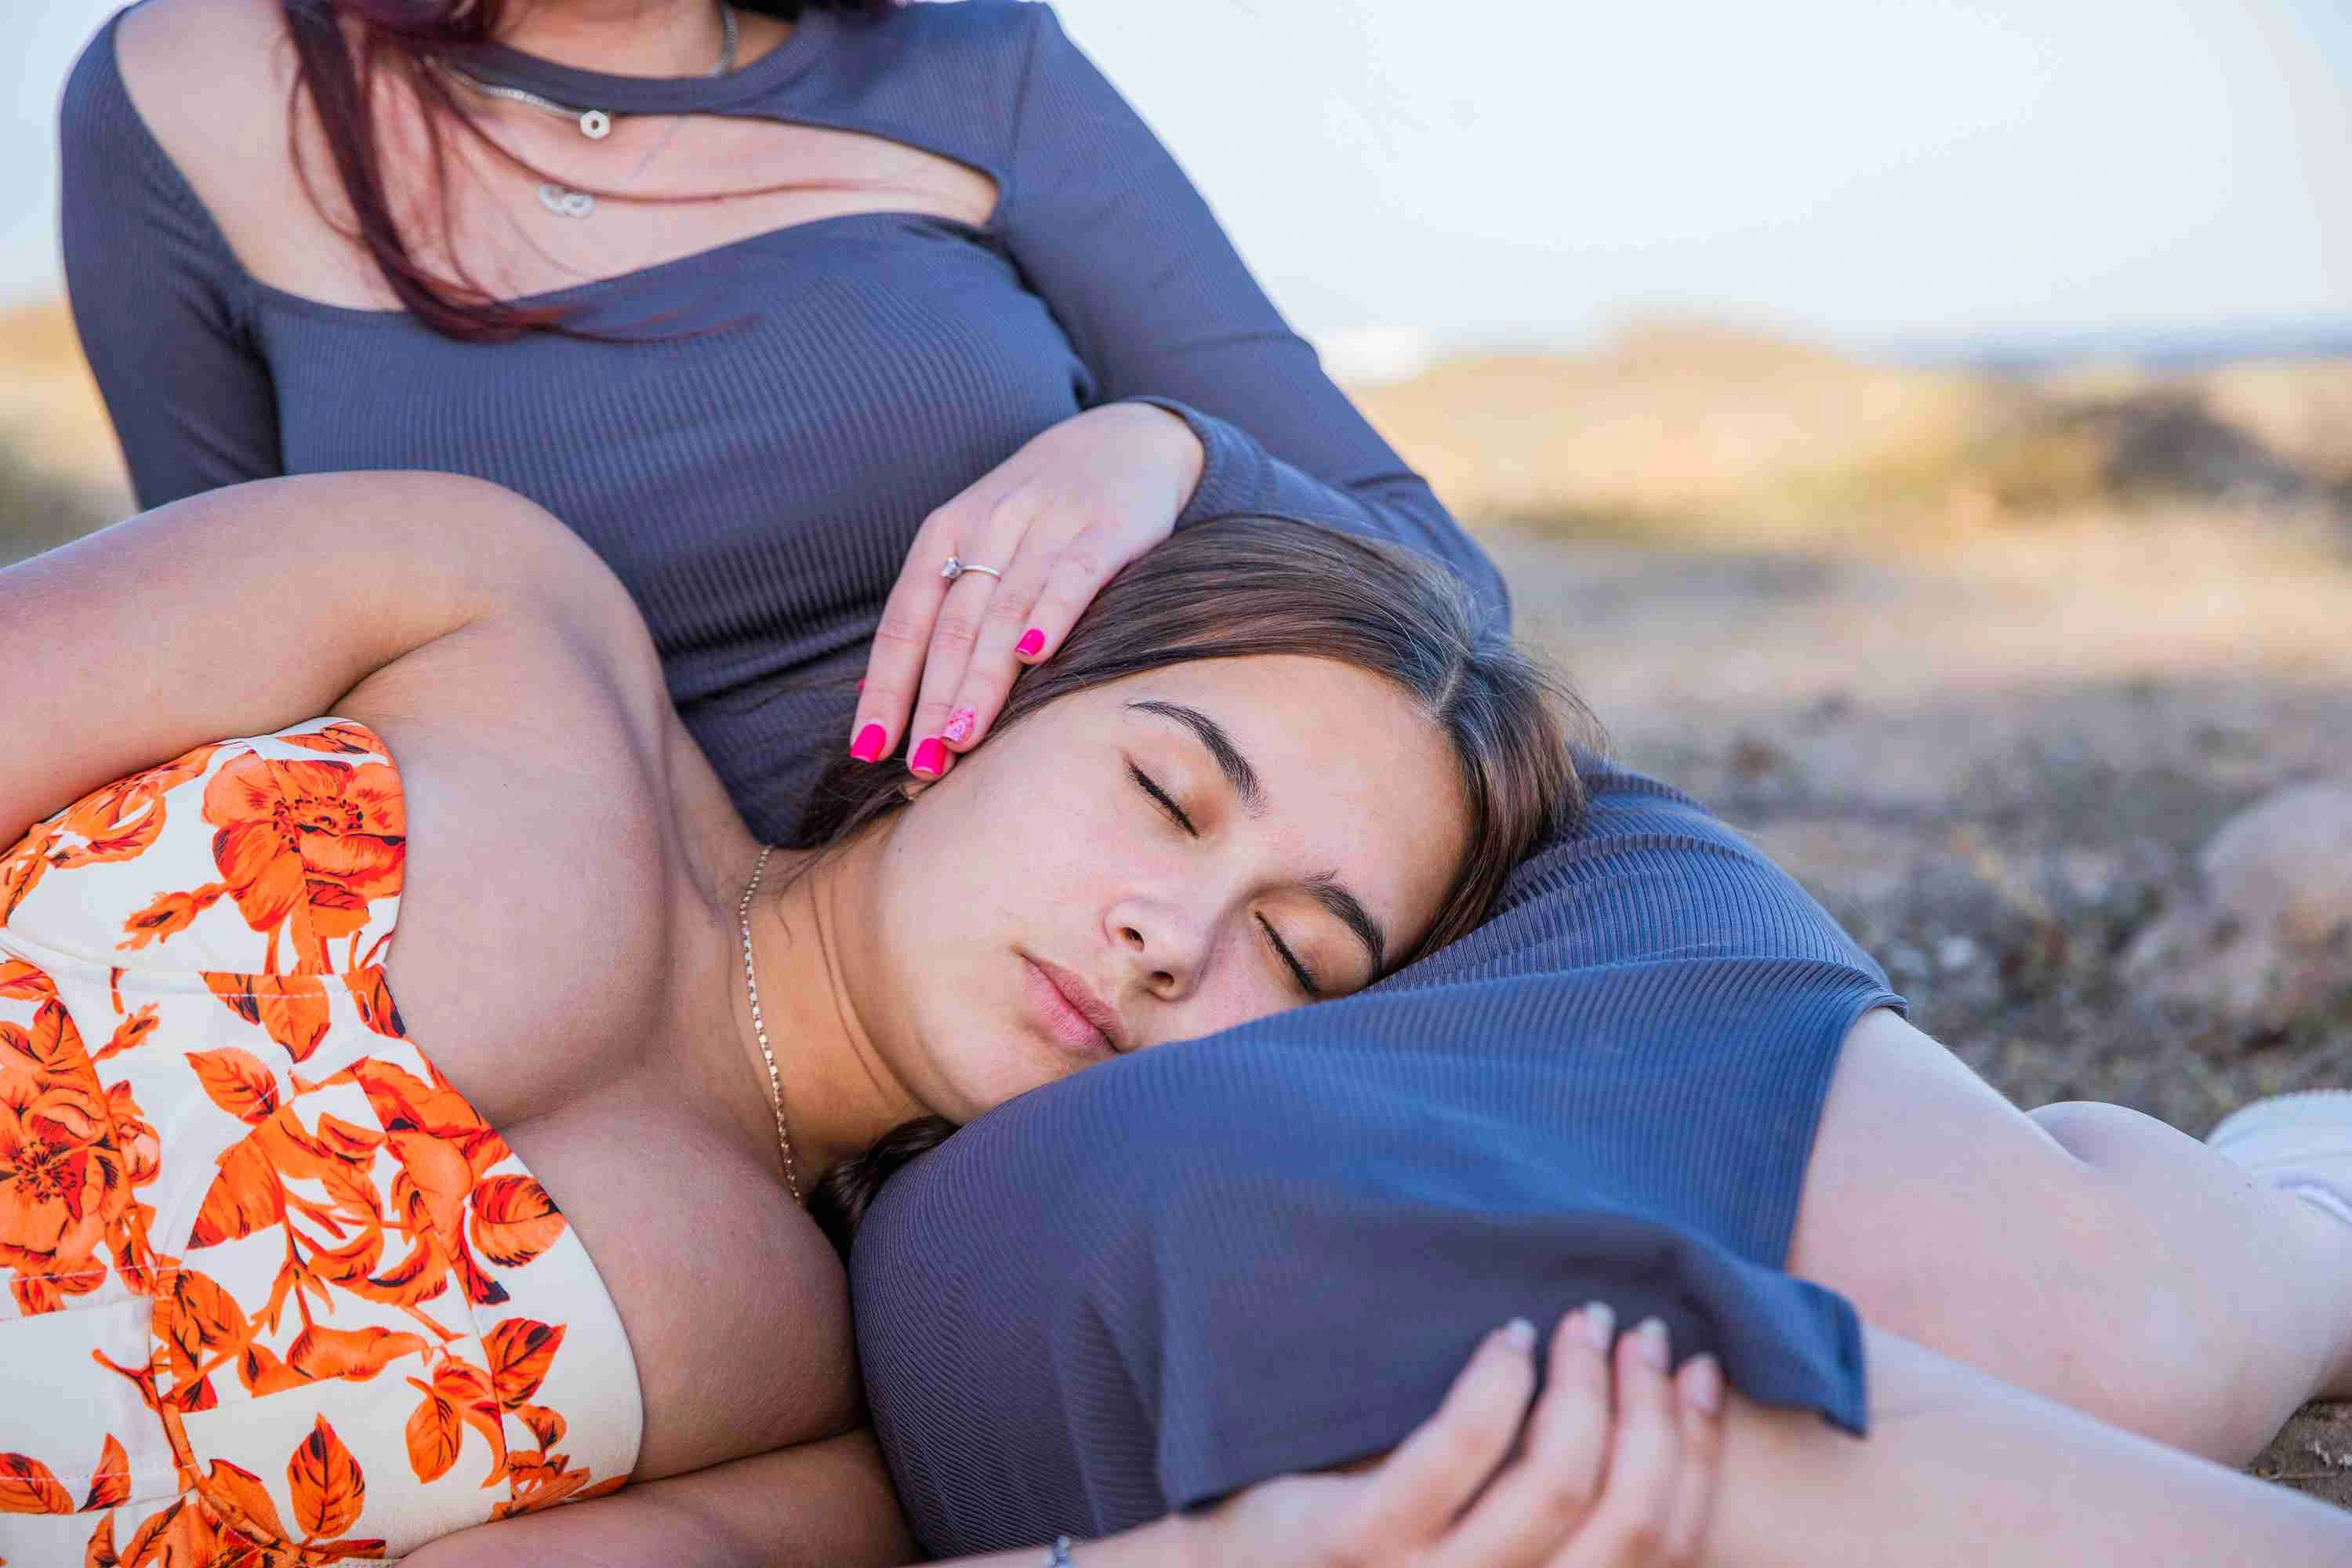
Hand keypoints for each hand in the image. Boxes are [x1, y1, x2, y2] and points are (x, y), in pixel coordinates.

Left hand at [849, 403, 1203, 777]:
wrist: (1125, 438)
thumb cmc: (1041, 512)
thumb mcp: (976, 543)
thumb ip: (934, 613)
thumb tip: (869, 695)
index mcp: (945, 532)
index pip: (905, 619)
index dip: (886, 685)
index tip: (869, 748)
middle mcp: (988, 525)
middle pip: (951, 625)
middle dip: (932, 700)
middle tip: (922, 765)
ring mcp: (1048, 522)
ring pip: (1003, 610)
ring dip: (979, 678)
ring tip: (962, 739)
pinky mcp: (1108, 526)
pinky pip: (1073, 575)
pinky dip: (1051, 614)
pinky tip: (1033, 655)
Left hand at [1186, 1307, 1723, 1566]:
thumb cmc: (1364, 1554)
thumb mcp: (1472, 1551)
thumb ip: (1539, 1516)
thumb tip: (1645, 1409)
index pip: (1661, 1547)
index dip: (1697, 1453)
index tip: (1701, 1373)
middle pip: (1624, 1516)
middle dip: (1652, 1412)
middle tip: (1643, 1334)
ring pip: (1555, 1481)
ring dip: (1586, 1385)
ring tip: (1582, 1323)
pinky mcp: (1360, 1544)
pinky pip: (1456, 1451)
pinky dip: (1497, 1383)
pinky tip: (1507, 1337)